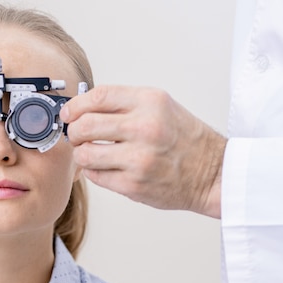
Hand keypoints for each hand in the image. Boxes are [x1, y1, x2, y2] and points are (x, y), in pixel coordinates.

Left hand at [60, 85, 225, 217]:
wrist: (214, 173)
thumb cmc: (184, 139)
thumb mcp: (160, 107)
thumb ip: (123, 104)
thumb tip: (80, 108)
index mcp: (150, 102)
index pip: (97, 97)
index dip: (75, 105)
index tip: (68, 113)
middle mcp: (145, 128)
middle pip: (85, 125)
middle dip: (73, 131)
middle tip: (77, 135)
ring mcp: (139, 159)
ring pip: (84, 154)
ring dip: (81, 154)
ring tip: (90, 152)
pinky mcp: (133, 185)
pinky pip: (95, 176)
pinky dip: (94, 171)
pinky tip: (106, 167)